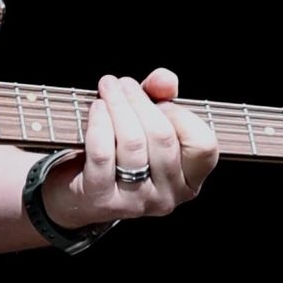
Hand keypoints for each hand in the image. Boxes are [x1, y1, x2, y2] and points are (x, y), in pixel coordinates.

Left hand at [45, 69, 218, 228]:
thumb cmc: (121, 152)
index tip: (159, 100)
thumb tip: (164, 80)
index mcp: (190, 180)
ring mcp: (136, 202)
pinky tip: (96, 108)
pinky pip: (103, 155)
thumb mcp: (148, 122)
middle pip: (163, 137)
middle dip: (140, 102)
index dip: (181, 115)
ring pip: (132, 143)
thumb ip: (163, 96)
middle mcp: (168, 196)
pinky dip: (99, 124)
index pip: (203, 145)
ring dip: (118, 107)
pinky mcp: (103, 201)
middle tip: (122, 83)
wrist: (80, 192)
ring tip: (107, 88)